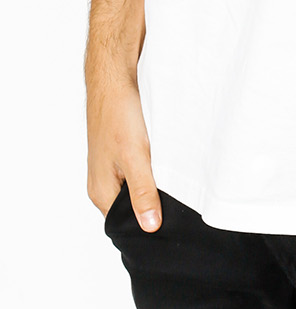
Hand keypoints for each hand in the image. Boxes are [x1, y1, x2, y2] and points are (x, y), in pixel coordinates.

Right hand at [85, 61, 161, 230]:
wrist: (114, 81)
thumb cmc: (118, 116)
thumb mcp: (135, 157)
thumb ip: (143, 192)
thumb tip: (150, 227)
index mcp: (101, 193)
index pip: (125, 224)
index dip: (148, 226)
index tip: (172, 226)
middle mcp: (103, 184)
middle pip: (131, 209)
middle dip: (154, 208)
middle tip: (181, 205)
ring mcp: (111, 169)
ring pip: (137, 189)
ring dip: (155, 187)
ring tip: (176, 184)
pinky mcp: (121, 154)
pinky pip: (139, 172)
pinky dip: (153, 172)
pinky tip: (167, 164)